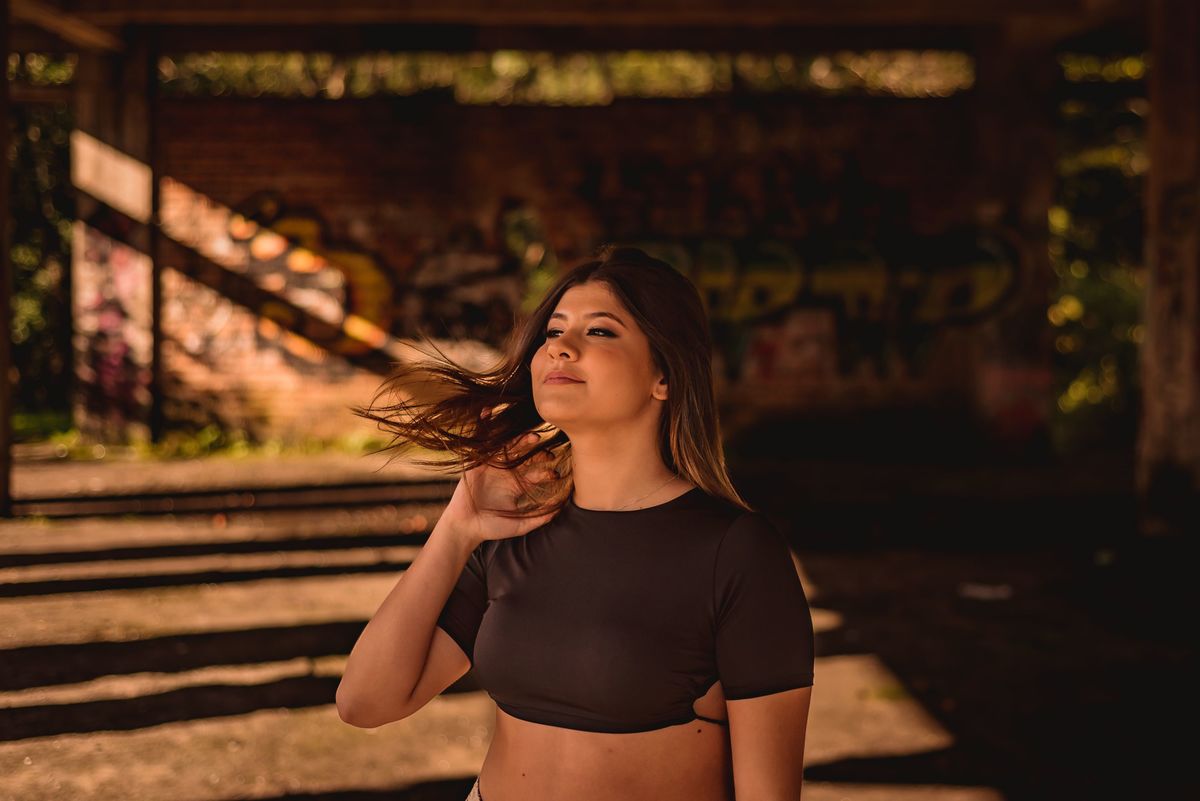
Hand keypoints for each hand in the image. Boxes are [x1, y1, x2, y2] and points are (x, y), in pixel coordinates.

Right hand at [441, 409, 560, 546]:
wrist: (467, 527)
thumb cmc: (493, 527)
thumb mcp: (520, 525)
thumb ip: (539, 519)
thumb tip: (561, 511)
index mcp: (519, 483)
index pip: (537, 472)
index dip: (547, 472)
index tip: (555, 474)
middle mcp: (508, 470)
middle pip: (526, 455)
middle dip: (537, 451)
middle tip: (547, 453)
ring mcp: (493, 464)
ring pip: (508, 446)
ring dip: (520, 439)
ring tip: (532, 437)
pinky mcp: (477, 461)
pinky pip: (481, 441)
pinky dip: (483, 424)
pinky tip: (488, 411)